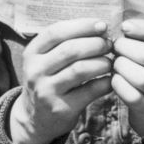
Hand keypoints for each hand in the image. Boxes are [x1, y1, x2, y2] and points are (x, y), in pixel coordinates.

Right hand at [11, 19, 112, 143]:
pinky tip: (110, 79)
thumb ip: (66, 42)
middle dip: (96, 43)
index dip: (82, 25)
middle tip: (110, 44)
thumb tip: (101, 27)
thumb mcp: (46, 59)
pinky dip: (105, 82)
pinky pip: (90, 91)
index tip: (102, 25)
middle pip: (70, 50)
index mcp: (32, 53)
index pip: (56, 32)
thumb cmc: (49, 79)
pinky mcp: (61, 109)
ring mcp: (47, 91)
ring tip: (111, 61)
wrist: (36, 119)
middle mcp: (35, 71)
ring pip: (80, 69)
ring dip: (102, 62)